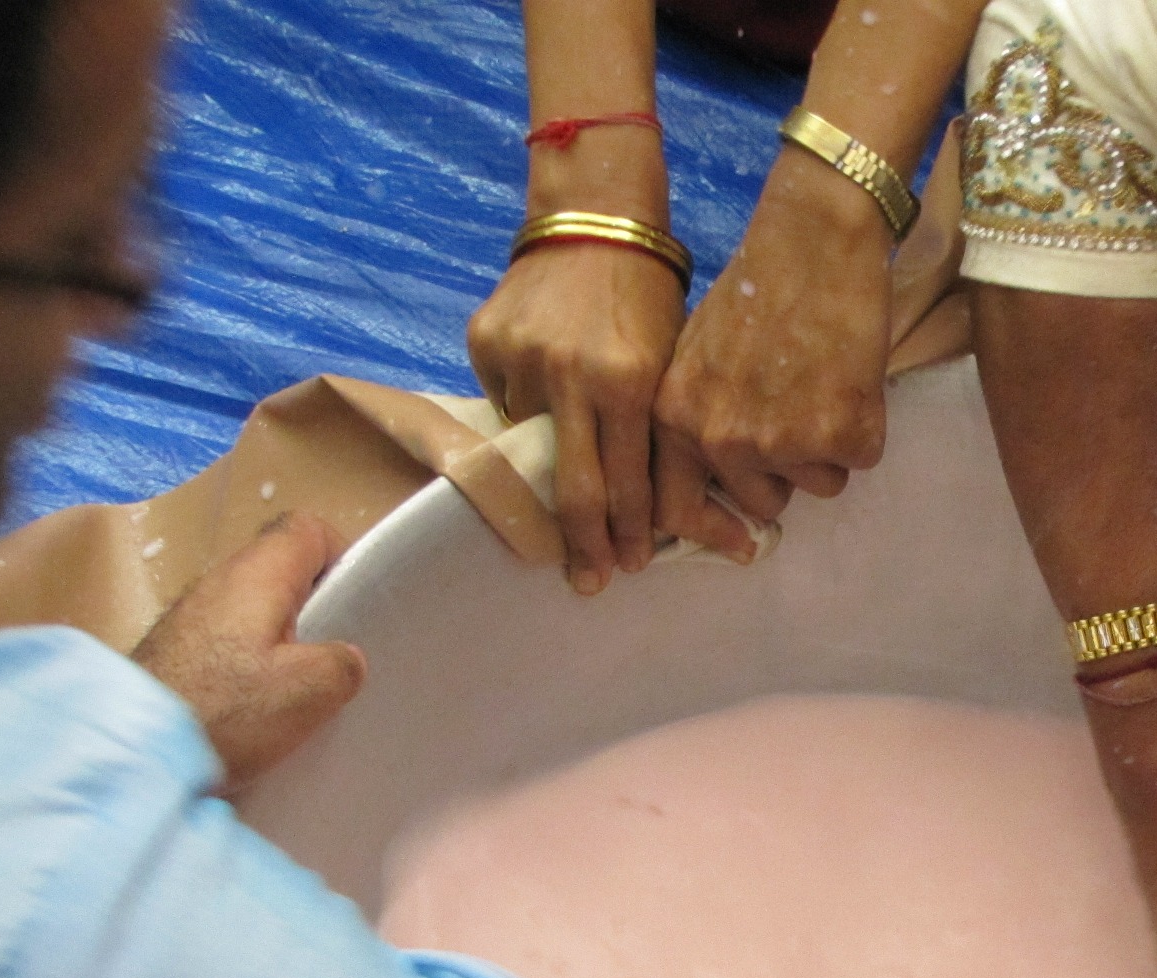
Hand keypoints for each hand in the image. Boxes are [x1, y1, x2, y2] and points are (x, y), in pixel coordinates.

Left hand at [131, 513, 365, 792]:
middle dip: (316, 607)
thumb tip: (343, 658)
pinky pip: (226, 642)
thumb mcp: (308, 691)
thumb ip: (341, 664)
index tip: (359, 602)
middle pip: (280, 571)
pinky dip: (249, 665)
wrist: (129, 751)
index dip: (341, 555)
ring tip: (300, 688)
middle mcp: (218, 581)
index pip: (306, 529)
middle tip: (337, 655)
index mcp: (257, 574)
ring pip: (254, 610)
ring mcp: (189, 616)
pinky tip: (256, 707)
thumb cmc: (223, 710)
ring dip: (282, 642)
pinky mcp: (172, 652)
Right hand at [467, 241, 686, 590]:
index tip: (629, 567)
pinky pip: (504, 402)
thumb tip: (652, 507)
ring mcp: (521, 360)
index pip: (629, 487)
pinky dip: (524, 414)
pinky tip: (542, 398)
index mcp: (630, 383)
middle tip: (589, 581)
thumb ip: (654, 429)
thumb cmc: (649, 296)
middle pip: (573, 492)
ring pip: (531, 448)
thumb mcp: (670, 362)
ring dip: (549, 475)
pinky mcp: (486, 343)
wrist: (594, 217)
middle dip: (585, 545)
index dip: (630, 536)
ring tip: (562, 490)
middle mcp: (571, 377)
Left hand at [651, 149, 893, 553]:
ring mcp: (783, 443)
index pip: (679, 510)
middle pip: (762, 502)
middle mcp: (722, 439)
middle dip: (785, 472)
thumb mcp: (696, 355)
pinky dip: (865, 425)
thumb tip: (717, 486)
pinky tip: (851, 373)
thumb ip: (696, 419)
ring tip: (822, 381)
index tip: (738, 544)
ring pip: (816, 484)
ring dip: (827, 447)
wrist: (817, 240)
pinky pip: (860, 458)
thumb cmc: (759, 286)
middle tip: (799, 411)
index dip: (712, 532)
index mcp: (676, 418)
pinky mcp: (842, 436)